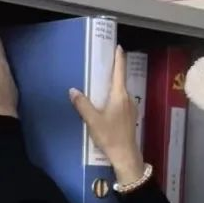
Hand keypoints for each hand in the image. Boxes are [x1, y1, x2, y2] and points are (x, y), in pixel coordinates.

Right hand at [69, 46, 145, 184]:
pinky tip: (106, 102)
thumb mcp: (93, 120)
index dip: (119, 58)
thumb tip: (73, 90)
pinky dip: (114, 96)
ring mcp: (131, 107)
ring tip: (101, 83)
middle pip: (121, 80)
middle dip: (113, 71)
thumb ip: (82, 104)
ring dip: (113, 86)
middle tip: (103, 64)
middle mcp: (128, 98)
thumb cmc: (110, 136)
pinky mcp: (130, 116)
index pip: (120, 71)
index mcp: (119, 95)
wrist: (125, 155)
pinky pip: (122, 100)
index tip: (118, 47)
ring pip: (121, 91)